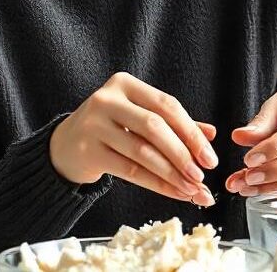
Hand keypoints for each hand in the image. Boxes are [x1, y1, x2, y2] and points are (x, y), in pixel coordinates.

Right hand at [50, 72, 218, 205]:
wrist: (65, 145)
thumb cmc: (109, 128)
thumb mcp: (138, 117)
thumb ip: (173, 123)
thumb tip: (211, 134)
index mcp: (124, 84)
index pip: (166, 105)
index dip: (191, 131)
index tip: (210, 156)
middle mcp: (107, 100)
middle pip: (154, 127)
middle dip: (183, 153)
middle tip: (202, 175)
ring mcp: (94, 125)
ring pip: (142, 152)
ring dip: (172, 174)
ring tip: (192, 189)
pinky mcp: (87, 151)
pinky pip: (129, 170)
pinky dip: (156, 184)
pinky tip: (173, 192)